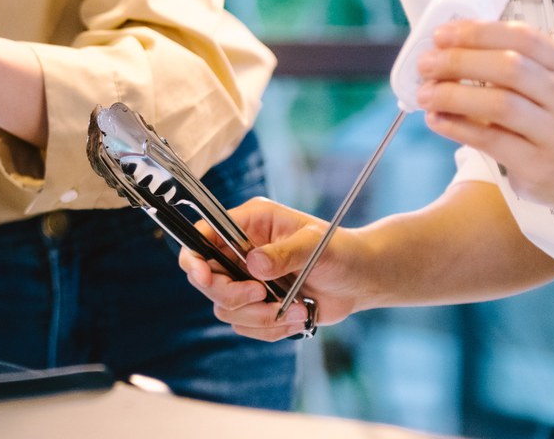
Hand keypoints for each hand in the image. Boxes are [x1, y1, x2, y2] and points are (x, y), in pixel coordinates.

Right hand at [178, 197, 365, 340]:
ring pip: (225, 308)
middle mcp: (240, 252)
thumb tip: (254, 266)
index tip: (204, 277)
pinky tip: (299, 317)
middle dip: (233, 295)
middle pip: (207, 280)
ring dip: (259, 316)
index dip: (194, 259)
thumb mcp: (314, 244)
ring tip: (295, 310)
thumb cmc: (340, 250)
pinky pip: (246, 326)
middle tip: (262, 295)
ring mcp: (247, 280)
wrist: (360, 279)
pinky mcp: (258, 305)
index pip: (202, 237)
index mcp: (247, 224)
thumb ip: (284, 253)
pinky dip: (271, 329)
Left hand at [416, 19, 553, 208]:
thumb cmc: (546, 113)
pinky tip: (435, 119)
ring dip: (453, 95)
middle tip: (425, 64)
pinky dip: (456, 126)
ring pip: (501, 105)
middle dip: (459, 61)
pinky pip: (490, 140)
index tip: (440, 35)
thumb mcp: (539, 80)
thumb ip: (499, 61)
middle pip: (510, 67)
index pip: (522, 36)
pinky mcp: (537, 164)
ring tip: (424, 94)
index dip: (477, 32)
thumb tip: (440, 49)